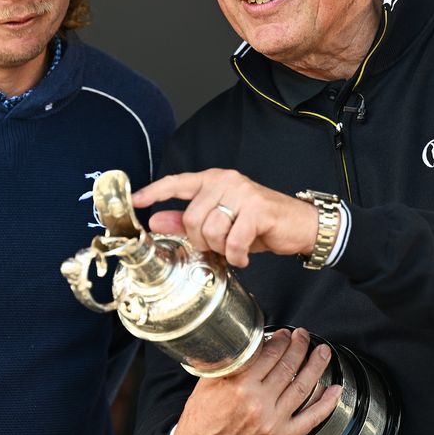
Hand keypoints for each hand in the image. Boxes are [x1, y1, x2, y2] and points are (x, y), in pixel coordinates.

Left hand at [131, 169, 317, 266]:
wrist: (299, 225)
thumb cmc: (258, 223)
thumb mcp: (220, 222)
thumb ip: (186, 221)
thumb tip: (156, 221)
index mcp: (213, 180)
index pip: (177, 182)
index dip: (153, 192)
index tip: (134, 201)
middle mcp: (226, 180)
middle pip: (192, 218)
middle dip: (202, 240)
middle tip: (219, 245)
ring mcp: (242, 193)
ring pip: (211, 230)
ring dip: (221, 248)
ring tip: (234, 247)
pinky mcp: (257, 209)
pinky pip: (233, 241)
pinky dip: (237, 255)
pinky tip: (245, 255)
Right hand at [172, 328, 342, 434]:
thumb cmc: (202, 421)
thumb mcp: (207, 385)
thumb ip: (228, 364)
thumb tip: (245, 342)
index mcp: (238, 386)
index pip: (268, 354)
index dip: (280, 339)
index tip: (284, 333)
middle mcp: (257, 403)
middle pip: (288, 366)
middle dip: (300, 346)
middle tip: (303, 336)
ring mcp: (273, 421)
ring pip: (302, 387)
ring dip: (316, 365)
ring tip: (322, 352)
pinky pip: (310, 419)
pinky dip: (326, 403)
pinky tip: (334, 390)